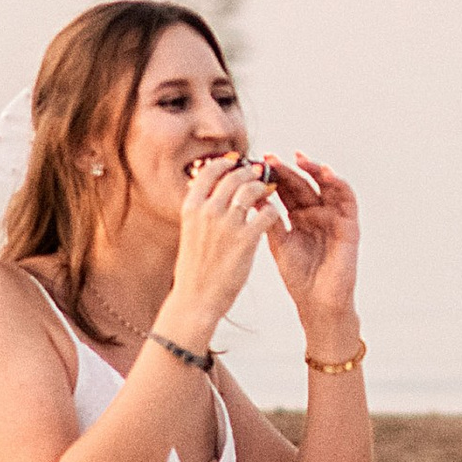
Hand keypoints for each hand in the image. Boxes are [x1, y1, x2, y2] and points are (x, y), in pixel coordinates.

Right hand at [166, 151, 285, 340]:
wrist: (196, 298)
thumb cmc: (194, 268)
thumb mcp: (190, 232)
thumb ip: (201, 210)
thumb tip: (213, 192)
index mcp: (191, 207)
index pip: (209, 172)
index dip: (225, 163)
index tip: (235, 162)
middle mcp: (208, 210)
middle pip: (233, 177)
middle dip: (249, 172)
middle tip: (258, 173)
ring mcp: (228, 224)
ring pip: (251, 189)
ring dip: (262, 187)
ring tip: (268, 190)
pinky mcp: (246, 239)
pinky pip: (266, 212)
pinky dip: (271, 210)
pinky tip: (271, 215)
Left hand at [263, 151, 359, 326]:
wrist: (317, 302)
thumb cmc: (298, 276)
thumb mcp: (278, 244)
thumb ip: (269, 220)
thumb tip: (252, 195)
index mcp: (298, 217)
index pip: (287, 190)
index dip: (275, 176)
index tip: (259, 162)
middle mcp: (316, 213)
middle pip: (304, 185)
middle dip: (289, 170)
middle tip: (272, 158)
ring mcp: (334, 218)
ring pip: (326, 187)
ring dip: (315, 171)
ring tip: (300, 159)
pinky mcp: (349, 225)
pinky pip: (347, 200)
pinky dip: (339, 184)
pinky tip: (327, 174)